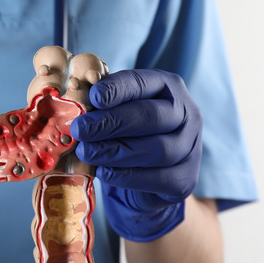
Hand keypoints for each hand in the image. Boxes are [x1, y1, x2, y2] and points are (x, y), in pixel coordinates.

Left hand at [70, 69, 202, 241]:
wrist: (148, 178)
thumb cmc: (127, 136)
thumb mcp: (117, 113)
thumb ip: (102, 106)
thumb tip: (73, 106)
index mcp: (168, 88)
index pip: (143, 83)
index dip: (117, 89)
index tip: (93, 96)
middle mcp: (187, 114)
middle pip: (150, 116)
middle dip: (111, 122)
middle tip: (80, 129)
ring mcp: (190, 147)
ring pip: (156, 149)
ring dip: (115, 151)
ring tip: (86, 152)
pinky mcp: (185, 179)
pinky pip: (158, 178)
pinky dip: (127, 176)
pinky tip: (104, 172)